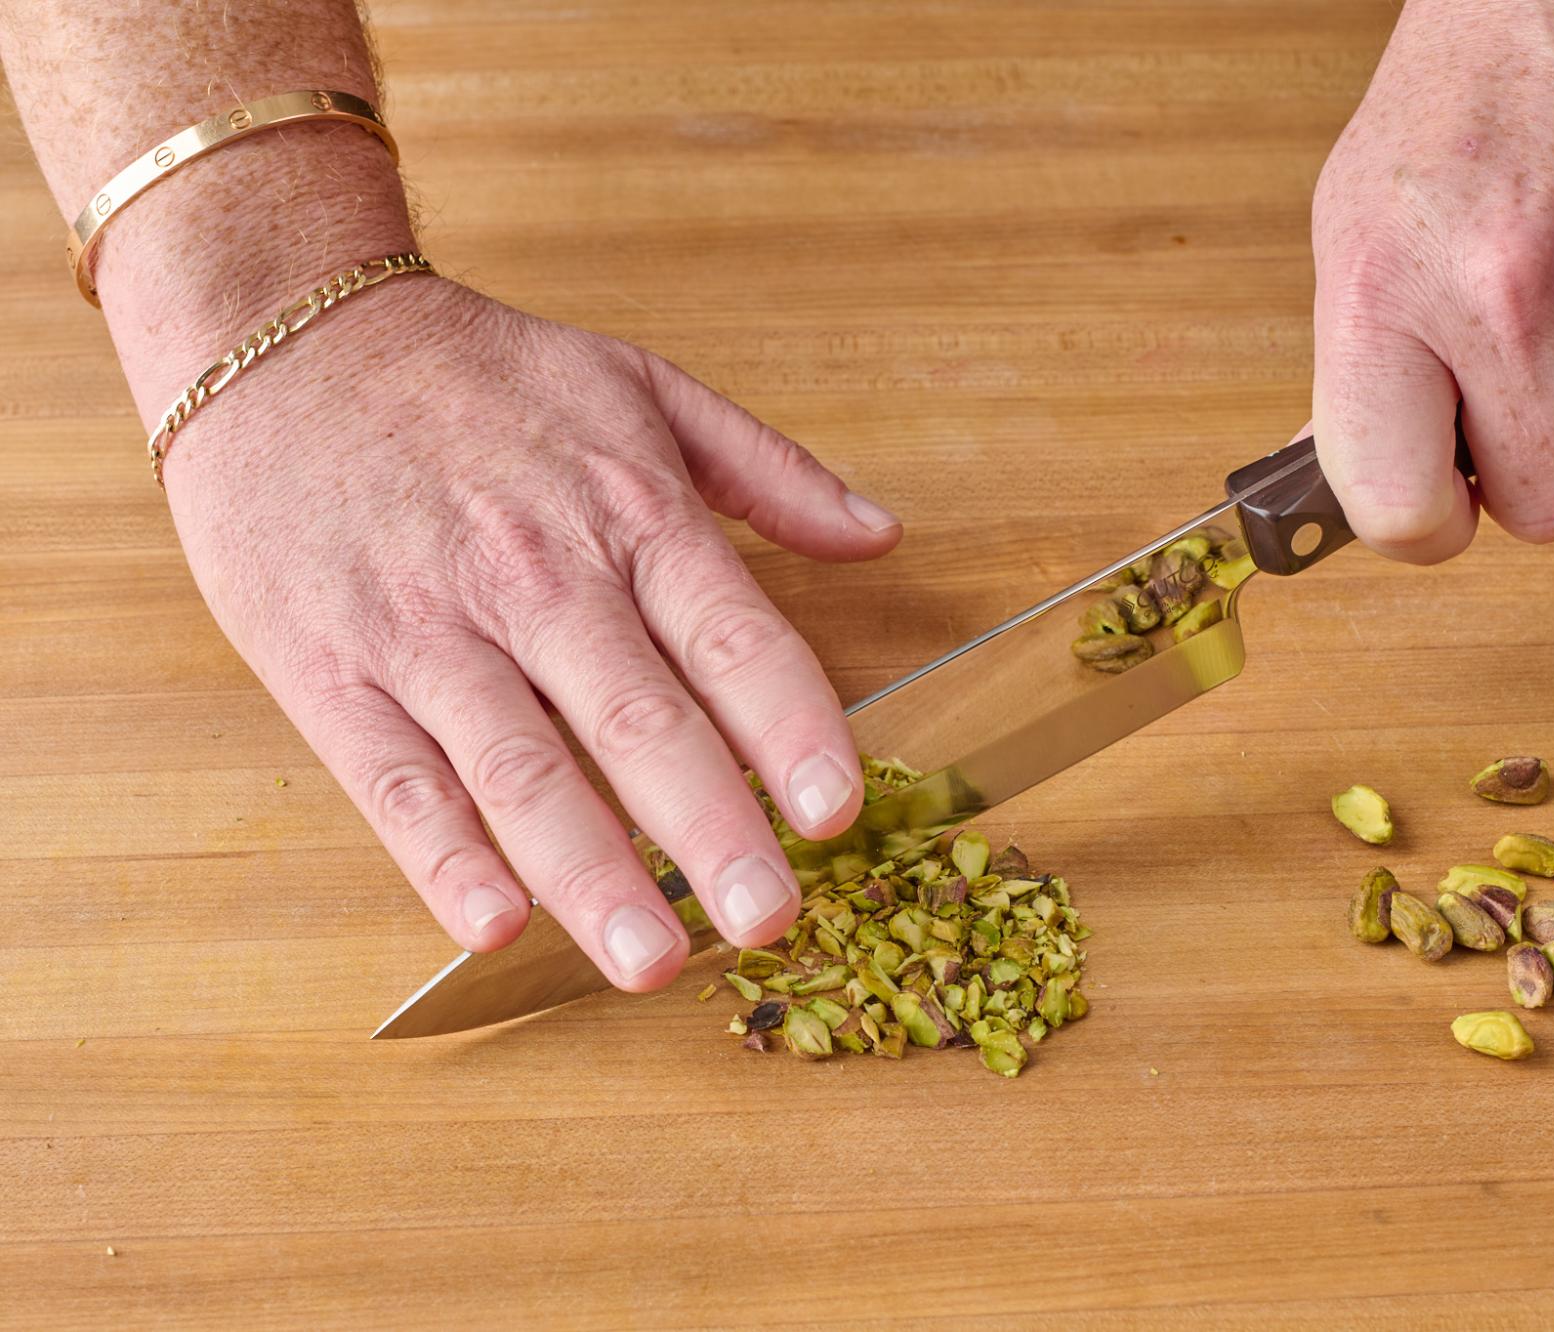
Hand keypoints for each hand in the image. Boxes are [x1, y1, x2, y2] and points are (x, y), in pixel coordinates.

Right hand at [160, 276, 901, 987]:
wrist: (284, 336)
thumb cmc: (478, 376)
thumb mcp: (643, 384)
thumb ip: (772, 470)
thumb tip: (881, 534)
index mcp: (630, 511)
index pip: (733, 635)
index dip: (792, 728)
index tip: (838, 811)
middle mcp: (539, 575)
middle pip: (640, 721)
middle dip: (712, 830)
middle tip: (772, 921)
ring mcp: (432, 628)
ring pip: (522, 768)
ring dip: (592, 873)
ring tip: (651, 960)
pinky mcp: (333, 671)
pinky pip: (396, 778)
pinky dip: (442, 857)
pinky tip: (495, 925)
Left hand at [1310, 0, 1553, 560]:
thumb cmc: (1459, 107)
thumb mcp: (1355, 234)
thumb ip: (1366, 376)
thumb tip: (1386, 498)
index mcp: (1385, 296)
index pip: (1401, 512)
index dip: (1425, 524)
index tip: (1441, 499)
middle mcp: (1508, 299)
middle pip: (1546, 512)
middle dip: (1533, 476)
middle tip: (1524, 407)